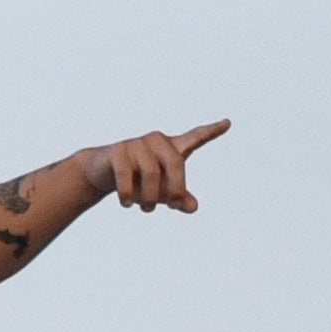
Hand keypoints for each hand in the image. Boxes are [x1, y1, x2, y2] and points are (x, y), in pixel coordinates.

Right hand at [81, 120, 228, 211]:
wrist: (102, 173)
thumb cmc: (139, 182)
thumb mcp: (161, 193)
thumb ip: (179, 199)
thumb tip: (193, 207)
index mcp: (171, 149)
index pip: (195, 138)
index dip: (211, 132)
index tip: (228, 123)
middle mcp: (157, 141)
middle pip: (175, 164)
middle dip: (175, 190)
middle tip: (171, 207)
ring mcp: (137, 144)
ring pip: (151, 174)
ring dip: (148, 199)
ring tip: (144, 208)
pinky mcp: (118, 150)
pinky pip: (127, 177)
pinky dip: (128, 196)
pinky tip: (126, 203)